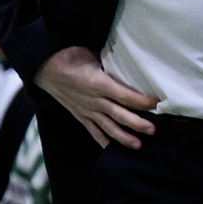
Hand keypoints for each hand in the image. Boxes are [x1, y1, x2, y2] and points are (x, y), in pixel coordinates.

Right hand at [36, 44, 156, 147]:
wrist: (45, 68)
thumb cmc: (70, 57)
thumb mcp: (92, 53)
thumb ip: (110, 61)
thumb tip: (129, 58)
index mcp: (98, 83)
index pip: (124, 95)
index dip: (141, 101)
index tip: (157, 103)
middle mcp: (94, 100)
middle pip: (119, 115)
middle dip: (137, 124)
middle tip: (153, 130)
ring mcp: (87, 111)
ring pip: (108, 127)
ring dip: (124, 137)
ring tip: (138, 145)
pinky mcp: (81, 117)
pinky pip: (94, 132)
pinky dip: (104, 142)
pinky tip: (114, 149)